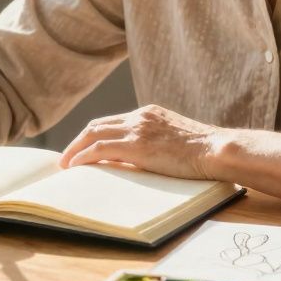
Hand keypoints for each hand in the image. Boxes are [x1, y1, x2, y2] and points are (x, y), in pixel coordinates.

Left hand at [59, 104, 221, 179]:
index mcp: (150, 113)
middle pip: (97, 125)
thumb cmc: (205, 153)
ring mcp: (137, 129)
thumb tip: (141, 161)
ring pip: (93, 134)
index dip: (94, 135)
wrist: (216, 149)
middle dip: (79, 141)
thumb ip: (158, 144)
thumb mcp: (177, 141)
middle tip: (67, 157)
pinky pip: (99, 149)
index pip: (112, 122)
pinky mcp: (136, 145)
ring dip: (75, 149)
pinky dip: (83, 156)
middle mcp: (140, 116)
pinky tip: (75, 167)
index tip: (84, 148)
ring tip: (65, 164)